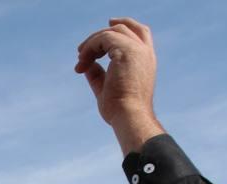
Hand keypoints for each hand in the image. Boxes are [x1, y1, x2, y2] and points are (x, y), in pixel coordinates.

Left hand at [74, 18, 164, 152]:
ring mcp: (137, 50)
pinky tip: (82, 64)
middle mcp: (144, 52)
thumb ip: (98, 74)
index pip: (140, 32)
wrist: (129, 116)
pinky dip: (89, 48)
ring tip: (80, 60)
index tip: (109, 23)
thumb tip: (86, 65)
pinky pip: (103, 39)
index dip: (125, 24)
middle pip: (124, 28)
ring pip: (111, 32)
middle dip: (100, 35)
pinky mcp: (126, 51)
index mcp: (146, 60)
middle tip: (81, 50)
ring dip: (91, 44)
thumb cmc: (120, 109)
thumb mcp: (107, 88)